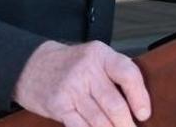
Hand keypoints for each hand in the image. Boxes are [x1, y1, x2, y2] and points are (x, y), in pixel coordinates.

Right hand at [13, 41, 150, 126]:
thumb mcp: (94, 58)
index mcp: (100, 55)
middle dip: (126, 125)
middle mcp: (86, 69)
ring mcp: (70, 88)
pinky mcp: (58, 104)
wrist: (32, 66)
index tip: (144, 114)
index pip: (127, 74)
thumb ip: (115, 75)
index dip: (140, 97)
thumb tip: (139, 105)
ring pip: (99, 120)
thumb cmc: (71, 65)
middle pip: (114, 105)